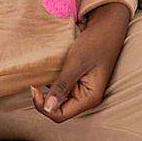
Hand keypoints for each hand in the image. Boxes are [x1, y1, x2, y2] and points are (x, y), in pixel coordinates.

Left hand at [30, 1, 130, 122]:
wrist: (107, 26)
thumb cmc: (95, 42)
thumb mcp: (76, 63)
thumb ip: (62, 86)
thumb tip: (48, 107)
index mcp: (89, 98)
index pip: (59, 115)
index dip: (44, 106)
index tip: (34, 88)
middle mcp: (86, 98)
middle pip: (57, 109)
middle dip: (44, 99)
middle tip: (35, 82)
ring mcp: (82, 90)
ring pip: (57, 99)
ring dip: (47, 90)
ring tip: (41, 75)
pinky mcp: (77, 81)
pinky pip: (60, 88)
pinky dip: (51, 82)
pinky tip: (48, 71)